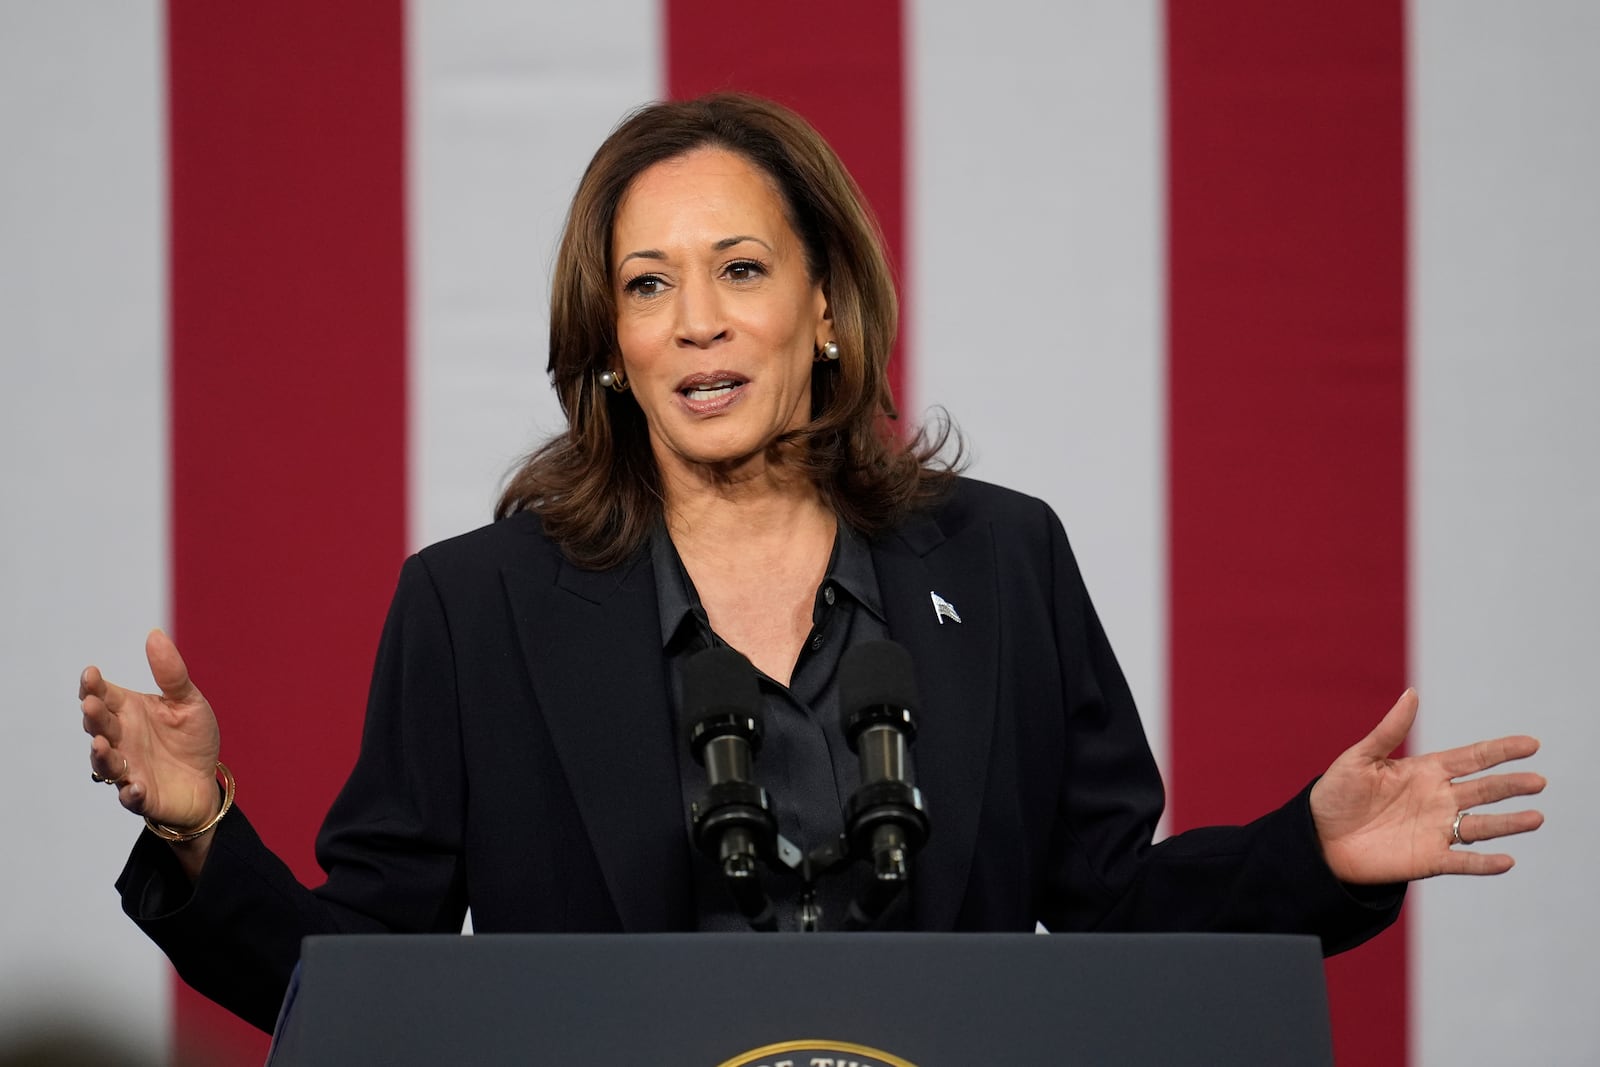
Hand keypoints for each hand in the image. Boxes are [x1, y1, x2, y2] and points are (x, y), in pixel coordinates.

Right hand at [80, 629, 221, 834]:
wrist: (206, 780)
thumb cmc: (191, 739)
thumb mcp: (187, 702)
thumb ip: (170, 673)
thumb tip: (154, 634)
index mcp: (129, 712)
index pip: (104, 696)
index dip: (93, 686)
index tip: (91, 673)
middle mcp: (122, 740)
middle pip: (100, 727)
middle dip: (94, 716)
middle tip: (91, 704)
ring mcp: (128, 769)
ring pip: (106, 764)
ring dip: (102, 756)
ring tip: (102, 745)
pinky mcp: (143, 796)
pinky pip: (131, 797)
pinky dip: (131, 794)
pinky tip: (135, 787)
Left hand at [1309, 689, 1544, 883]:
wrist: (1318, 838)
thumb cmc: (1336, 794)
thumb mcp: (1360, 758)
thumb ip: (1390, 731)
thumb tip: (1412, 693)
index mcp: (1425, 772)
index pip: (1472, 758)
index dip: (1501, 751)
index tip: (1531, 744)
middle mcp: (1438, 800)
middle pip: (1484, 790)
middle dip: (1511, 785)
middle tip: (1538, 781)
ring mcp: (1436, 830)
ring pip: (1482, 826)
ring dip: (1508, 823)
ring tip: (1536, 818)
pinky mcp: (1428, 860)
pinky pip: (1462, 862)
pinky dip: (1484, 863)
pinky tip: (1506, 861)